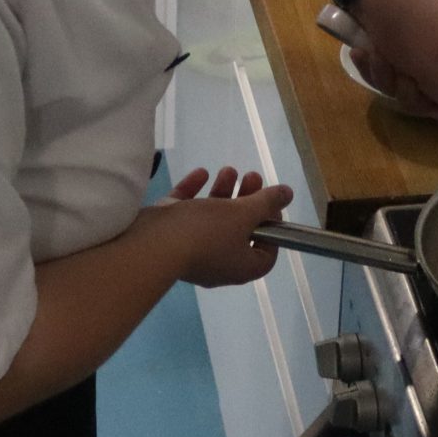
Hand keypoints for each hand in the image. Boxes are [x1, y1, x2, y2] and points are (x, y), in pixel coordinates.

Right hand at [147, 166, 294, 287]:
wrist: (150, 245)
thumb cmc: (204, 233)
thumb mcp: (242, 214)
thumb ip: (265, 202)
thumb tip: (288, 193)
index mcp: (241, 267)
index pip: (267, 252)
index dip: (273, 226)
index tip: (269, 202)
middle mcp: (219, 263)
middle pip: (240, 231)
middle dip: (247, 201)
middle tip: (251, 176)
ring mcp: (192, 251)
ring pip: (213, 220)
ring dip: (223, 192)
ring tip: (228, 169)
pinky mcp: (169, 237)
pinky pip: (186, 215)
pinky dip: (195, 193)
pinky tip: (200, 173)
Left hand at [349, 0, 437, 127]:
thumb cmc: (408, 29)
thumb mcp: (433, 68)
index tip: (432, 106)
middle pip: (435, 101)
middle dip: (410, 92)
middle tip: (404, 74)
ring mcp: (420, 56)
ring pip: (405, 90)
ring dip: (388, 78)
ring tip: (382, 54)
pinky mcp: (396, 53)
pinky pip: (388, 76)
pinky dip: (375, 66)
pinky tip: (367, 51)